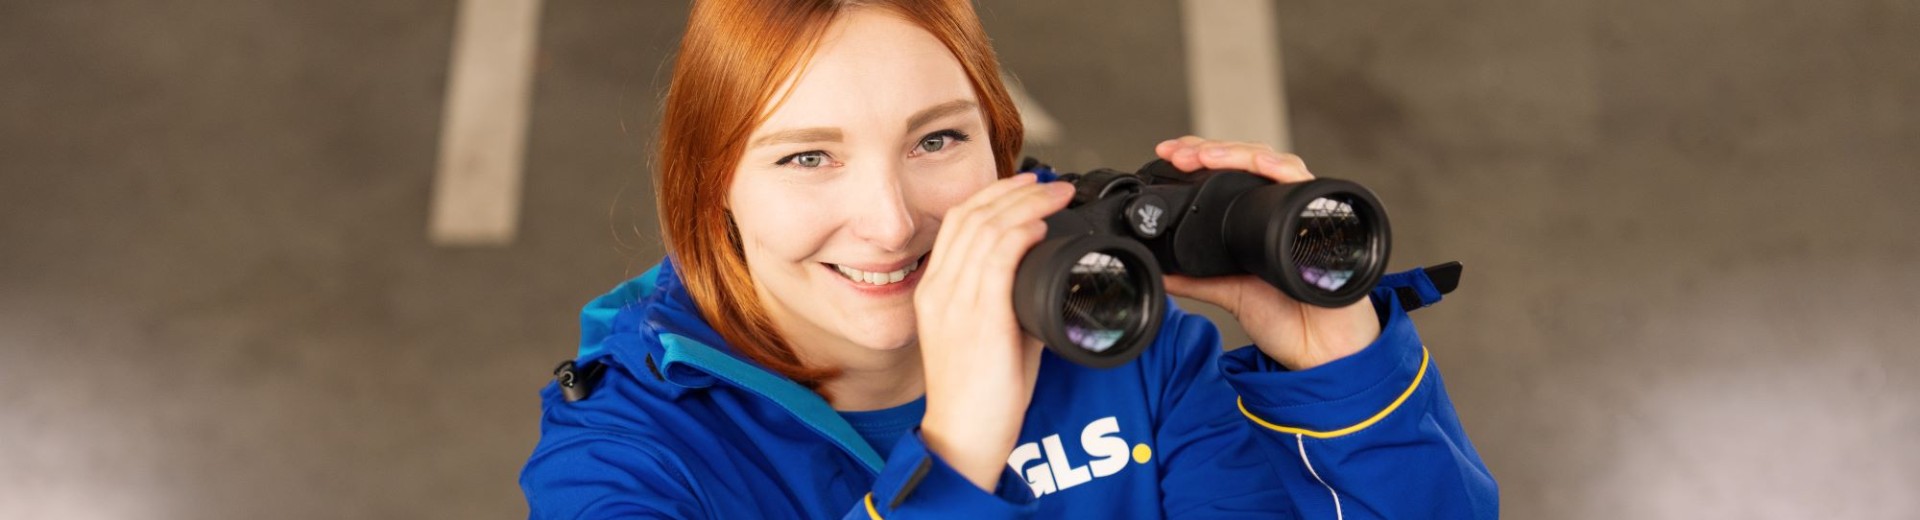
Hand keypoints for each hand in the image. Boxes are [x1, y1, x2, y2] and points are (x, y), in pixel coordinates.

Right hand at [914, 173, 1074, 490]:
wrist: (964, 436)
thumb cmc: (980, 396)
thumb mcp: (992, 336)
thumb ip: (1011, 303)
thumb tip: (1047, 282)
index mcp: (935, 291)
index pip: (958, 223)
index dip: (993, 196)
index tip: (1025, 186)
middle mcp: (938, 289)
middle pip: (970, 215)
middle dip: (1013, 190)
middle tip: (1049, 181)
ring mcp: (954, 301)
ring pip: (986, 229)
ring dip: (1026, 205)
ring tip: (1056, 195)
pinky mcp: (977, 316)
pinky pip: (997, 258)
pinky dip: (1020, 233)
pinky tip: (1041, 226)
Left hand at [1153, 136, 1380, 369]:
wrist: (1320, 351)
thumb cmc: (1287, 320)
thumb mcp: (1230, 294)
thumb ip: (1196, 280)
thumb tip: (1160, 271)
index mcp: (1258, 219)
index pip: (1231, 171)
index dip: (1201, 155)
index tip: (1168, 153)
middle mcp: (1281, 208)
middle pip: (1249, 159)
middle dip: (1210, 150)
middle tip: (1178, 153)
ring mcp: (1302, 211)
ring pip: (1273, 162)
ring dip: (1237, 154)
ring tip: (1206, 156)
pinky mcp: (1324, 220)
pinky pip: (1306, 185)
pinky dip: (1282, 169)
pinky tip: (1262, 165)